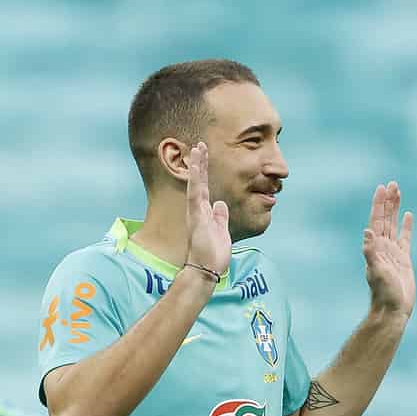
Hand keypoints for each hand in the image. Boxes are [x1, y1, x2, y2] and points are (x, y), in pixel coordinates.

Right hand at [183, 141, 230, 278]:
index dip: (204, 172)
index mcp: (205, 214)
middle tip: (200, 145)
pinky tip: (195, 163)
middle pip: (198, 182)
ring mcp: (196, 212)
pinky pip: (195, 192)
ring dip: (196, 165)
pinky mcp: (196, 215)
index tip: (204, 157)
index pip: (204, 188)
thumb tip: (221, 204)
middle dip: (200, 164)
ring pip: (195, 183)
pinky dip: (195, 177)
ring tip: (198, 148)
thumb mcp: (221, 231)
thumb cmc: (213, 256)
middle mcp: (198, 210)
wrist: (206, 270)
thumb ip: (220, 217)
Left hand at [361, 182, 412, 320]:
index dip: (378, 205)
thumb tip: (366, 232)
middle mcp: (382, 248)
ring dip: (395, 209)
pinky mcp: (403, 260)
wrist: (393, 310)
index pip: (376, 221)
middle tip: (392, 183)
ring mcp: (393, 253)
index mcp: (375, 248)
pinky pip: (405, 238)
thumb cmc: (384, 294)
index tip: (381, 188)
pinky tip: (408, 215)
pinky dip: (406, 226)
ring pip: (394, 225)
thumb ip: (370, 253)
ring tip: (398, 192)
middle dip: (387, 201)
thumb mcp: (377, 272)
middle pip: (385, 219)